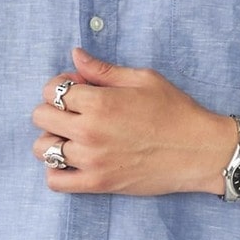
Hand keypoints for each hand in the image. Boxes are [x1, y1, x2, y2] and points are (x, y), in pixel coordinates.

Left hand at [32, 47, 235, 196]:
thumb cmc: (175, 111)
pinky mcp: (98, 184)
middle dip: (53, 109)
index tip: (78, 89)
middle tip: (74, 111)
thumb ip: (103, 70)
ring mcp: (92, 160)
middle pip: (40, 117)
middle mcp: (90, 131)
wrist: (199, 150)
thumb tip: (75, 56)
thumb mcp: (142, 79)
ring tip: (72, 137)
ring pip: (42, 148)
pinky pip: (55, 181)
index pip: (52, 90)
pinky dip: (56, 171)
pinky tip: (72, 161)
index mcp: (100, 102)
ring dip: (51, 139)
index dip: (61, 86)